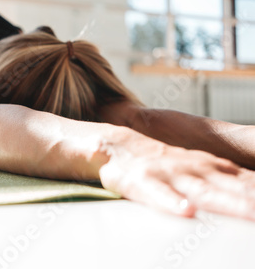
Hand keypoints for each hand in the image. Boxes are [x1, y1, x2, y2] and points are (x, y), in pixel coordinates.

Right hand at [98, 130, 254, 220]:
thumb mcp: (199, 166)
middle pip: (236, 189)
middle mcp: (197, 170)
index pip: (249, 182)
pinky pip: (160, 195)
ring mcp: (172, 176)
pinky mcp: (145, 183)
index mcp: (211, 167)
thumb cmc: (162, 162)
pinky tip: (186, 212)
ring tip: (252, 214)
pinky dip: (173, 203)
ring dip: (230, 204)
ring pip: (204, 193)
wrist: (119, 146)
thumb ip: (228, 179)